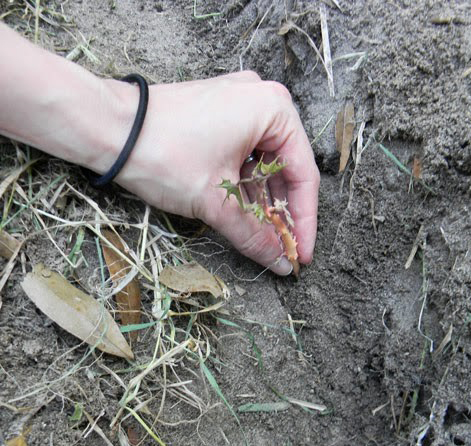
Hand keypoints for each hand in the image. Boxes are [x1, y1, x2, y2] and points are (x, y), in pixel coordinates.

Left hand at [109, 71, 319, 274]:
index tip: (301, 254)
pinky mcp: (218, 112)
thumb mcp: (215, 200)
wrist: (106, 127)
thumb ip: (253, 235)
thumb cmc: (162, 153)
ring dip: (263, 200)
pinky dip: (245, 183)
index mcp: (274, 109)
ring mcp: (239, 103)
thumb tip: (279, 261)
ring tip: (264, 238)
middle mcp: (262, 99)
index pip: (303, 175)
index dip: (303, 222)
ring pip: (264, 162)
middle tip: (282, 250)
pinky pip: (244, 153)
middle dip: (282, 212)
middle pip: (285, 168)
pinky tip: (245, 212)